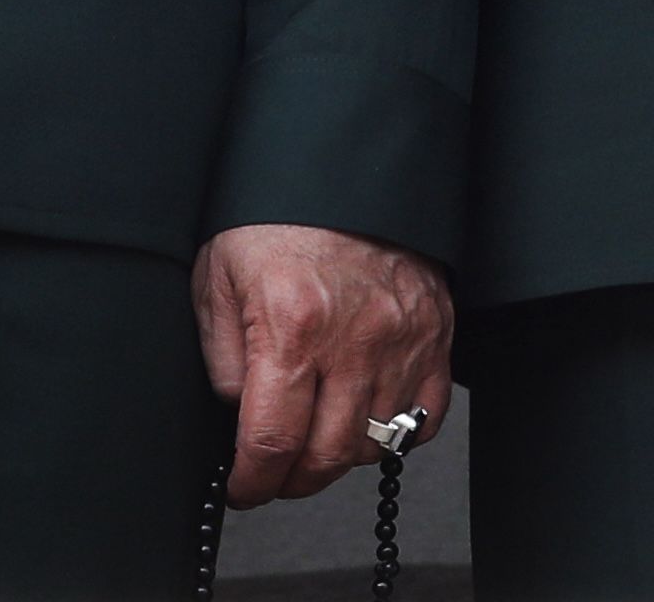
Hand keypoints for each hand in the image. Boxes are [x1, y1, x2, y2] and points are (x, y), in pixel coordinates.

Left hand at [191, 222, 451, 506]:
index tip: (243, 488)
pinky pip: (423, 418)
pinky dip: (394, 433)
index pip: (272, 442)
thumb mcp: (218, 276)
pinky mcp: (435, 332)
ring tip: (315, 436)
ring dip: (339, 456)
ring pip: (374, 444)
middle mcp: (353, 338)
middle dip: (291, 480)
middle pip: (326, 458)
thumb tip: (239, 416)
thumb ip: (223, 357)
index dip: (251, 482)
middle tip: (274, 471)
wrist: (340, 165)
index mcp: (292, 324)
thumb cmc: (276, 216)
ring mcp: (402, 339)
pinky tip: (365, 416)